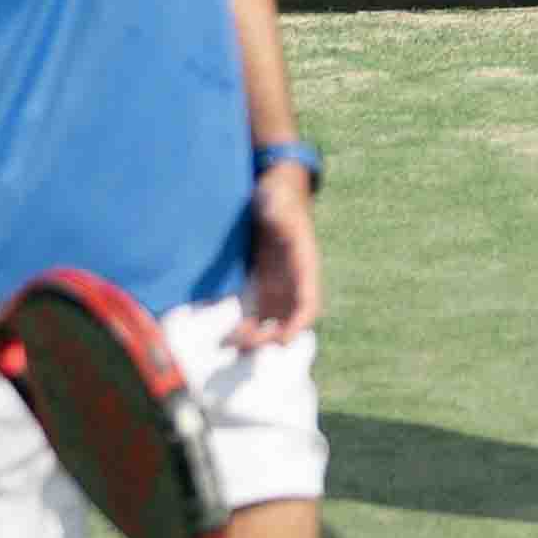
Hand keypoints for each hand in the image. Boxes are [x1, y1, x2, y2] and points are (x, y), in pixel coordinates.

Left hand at [236, 160, 322, 348]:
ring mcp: (280, 286)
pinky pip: (258, 315)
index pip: (309, 302)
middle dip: (270, 338)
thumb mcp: (279, 200)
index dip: (299, 323)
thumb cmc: (280, 196)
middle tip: (244, 344)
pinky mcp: (264, 285)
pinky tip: (227, 335)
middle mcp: (294, 282)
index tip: (284, 339)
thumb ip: (278, 211)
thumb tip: (275, 214)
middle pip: (290, 321)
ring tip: (231, 344)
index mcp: (304, 265)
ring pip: (274, 323)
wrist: (276, 193)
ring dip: (257, 339)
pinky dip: (246, 328)